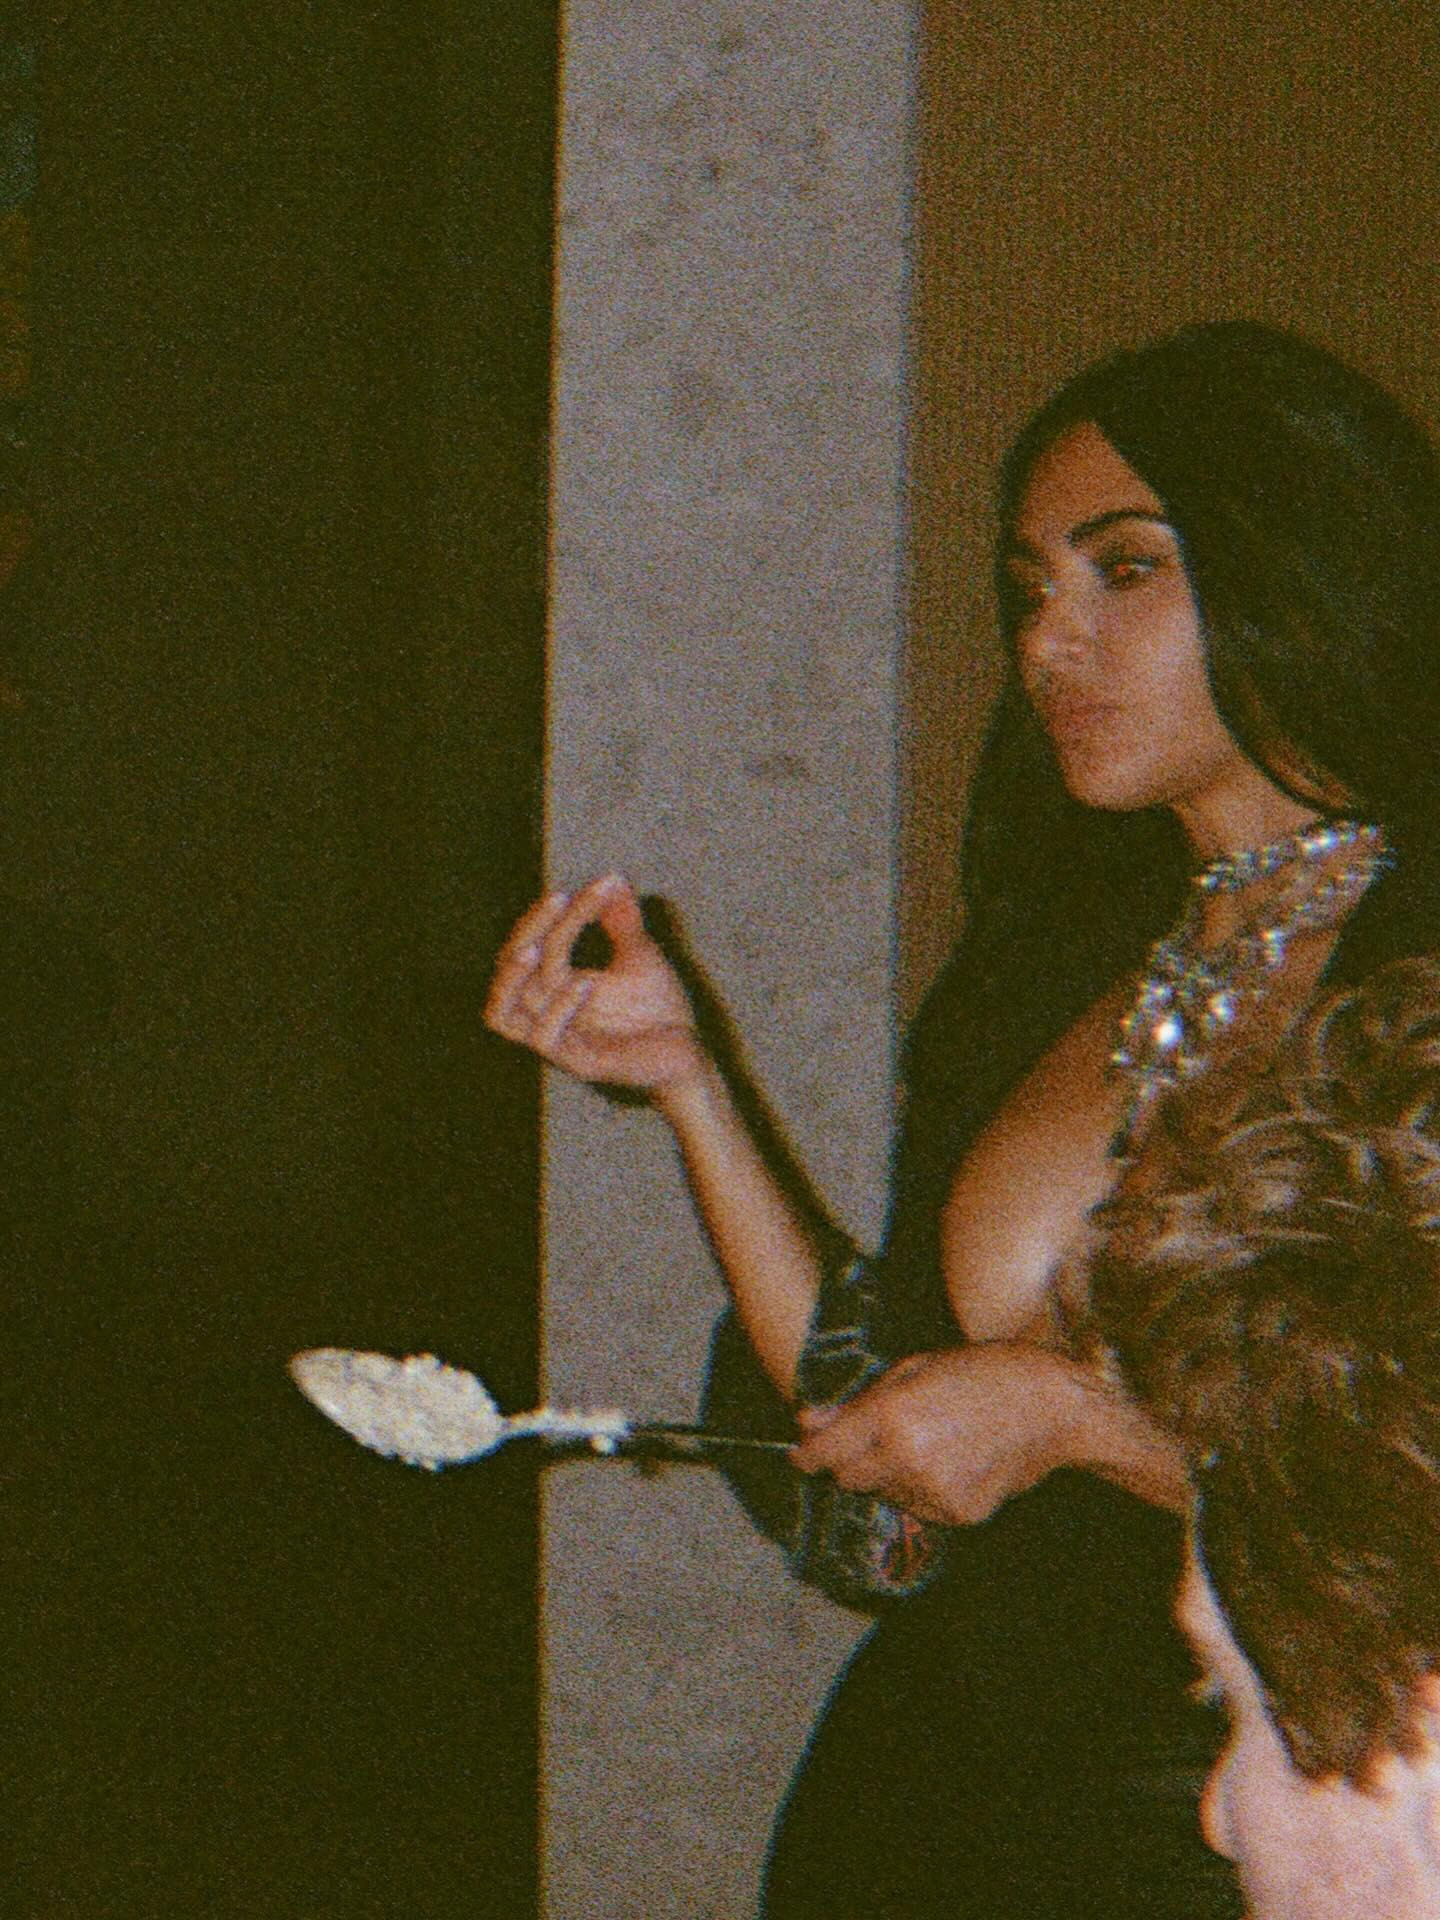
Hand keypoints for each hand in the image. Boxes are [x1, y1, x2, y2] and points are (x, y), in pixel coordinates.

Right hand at [484, 874, 705, 1093]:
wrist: (688, 1054)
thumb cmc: (656, 1009)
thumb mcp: (639, 955)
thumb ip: (621, 921)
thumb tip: (614, 878)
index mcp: (551, 987)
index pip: (528, 944)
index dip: (550, 912)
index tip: (599, 885)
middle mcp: (545, 1012)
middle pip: (507, 971)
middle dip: (527, 929)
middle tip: (558, 900)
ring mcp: (558, 1041)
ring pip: (500, 1016)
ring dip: (513, 978)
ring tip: (536, 948)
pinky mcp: (578, 1064)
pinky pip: (546, 1040)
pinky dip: (559, 1009)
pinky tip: (585, 984)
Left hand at [787, 1344, 1086, 1525]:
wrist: (1052, 1407)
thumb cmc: (983, 1372)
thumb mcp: (915, 1368)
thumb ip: (858, 1401)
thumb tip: (806, 1422)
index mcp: (892, 1414)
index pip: (827, 1452)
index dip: (807, 1456)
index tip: (800, 1457)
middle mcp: (907, 1458)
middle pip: (850, 1479)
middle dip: (852, 1462)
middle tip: (879, 1438)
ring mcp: (934, 1491)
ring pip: (886, 1495)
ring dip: (891, 1475)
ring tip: (930, 1441)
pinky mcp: (959, 1514)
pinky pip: (920, 1509)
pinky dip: (924, 1489)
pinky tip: (952, 1462)